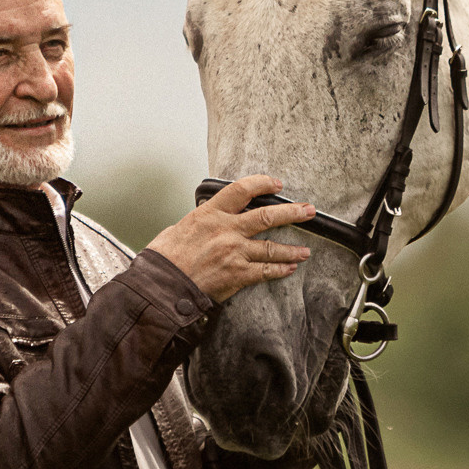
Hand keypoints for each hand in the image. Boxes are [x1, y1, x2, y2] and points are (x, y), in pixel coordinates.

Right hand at [149, 174, 315, 302]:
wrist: (161, 285)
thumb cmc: (165, 258)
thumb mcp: (179, 228)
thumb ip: (200, 222)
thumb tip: (206, 221)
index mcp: (210, 214)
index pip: (242, 190)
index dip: (263, 184)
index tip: (277, 184)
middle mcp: (226, 230)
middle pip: (267, 216)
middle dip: (292, 213)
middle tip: (308, 211)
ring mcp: (234, 252)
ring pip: (272, 247)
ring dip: (292, 249)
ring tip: (306, 250)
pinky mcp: (237, 274)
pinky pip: (266, 271)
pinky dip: (280, 270)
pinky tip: (290, 268)